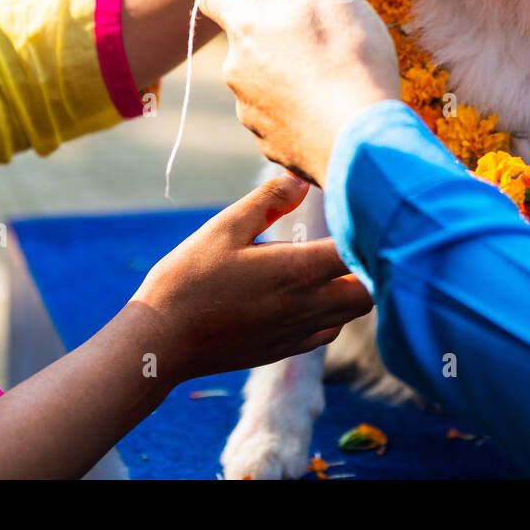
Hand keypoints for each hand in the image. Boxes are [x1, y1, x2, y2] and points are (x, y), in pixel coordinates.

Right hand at [132, 175, 371, 381]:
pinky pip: (325, 333)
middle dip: (367, 268)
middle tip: (347, 242)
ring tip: (327, 266)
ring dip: (348, 290)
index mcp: (298, 270)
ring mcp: (297, 332)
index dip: (363, 232)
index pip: (359, 252)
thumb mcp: (224, 227)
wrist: (162, 339)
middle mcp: (307, 305)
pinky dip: (328, 314)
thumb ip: (269, 201)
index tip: (354, 214)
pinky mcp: (283, 350)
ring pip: (350, 315)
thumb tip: (301, 179)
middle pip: (368, 292)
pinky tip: (304, 295)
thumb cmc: (189, 278)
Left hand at [196, 0, 400, 182]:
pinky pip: (277, 113)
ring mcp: (248, 110)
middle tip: (322, 32)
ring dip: (287, 68)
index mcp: (243, 25)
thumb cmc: (347, 57)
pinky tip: (330, 106)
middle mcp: (234, 68)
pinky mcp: (267, 142)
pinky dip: (296, 106)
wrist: (361, 141)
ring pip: (261, 76)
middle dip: (274, 28)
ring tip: (333, 73)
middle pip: (244, 35)